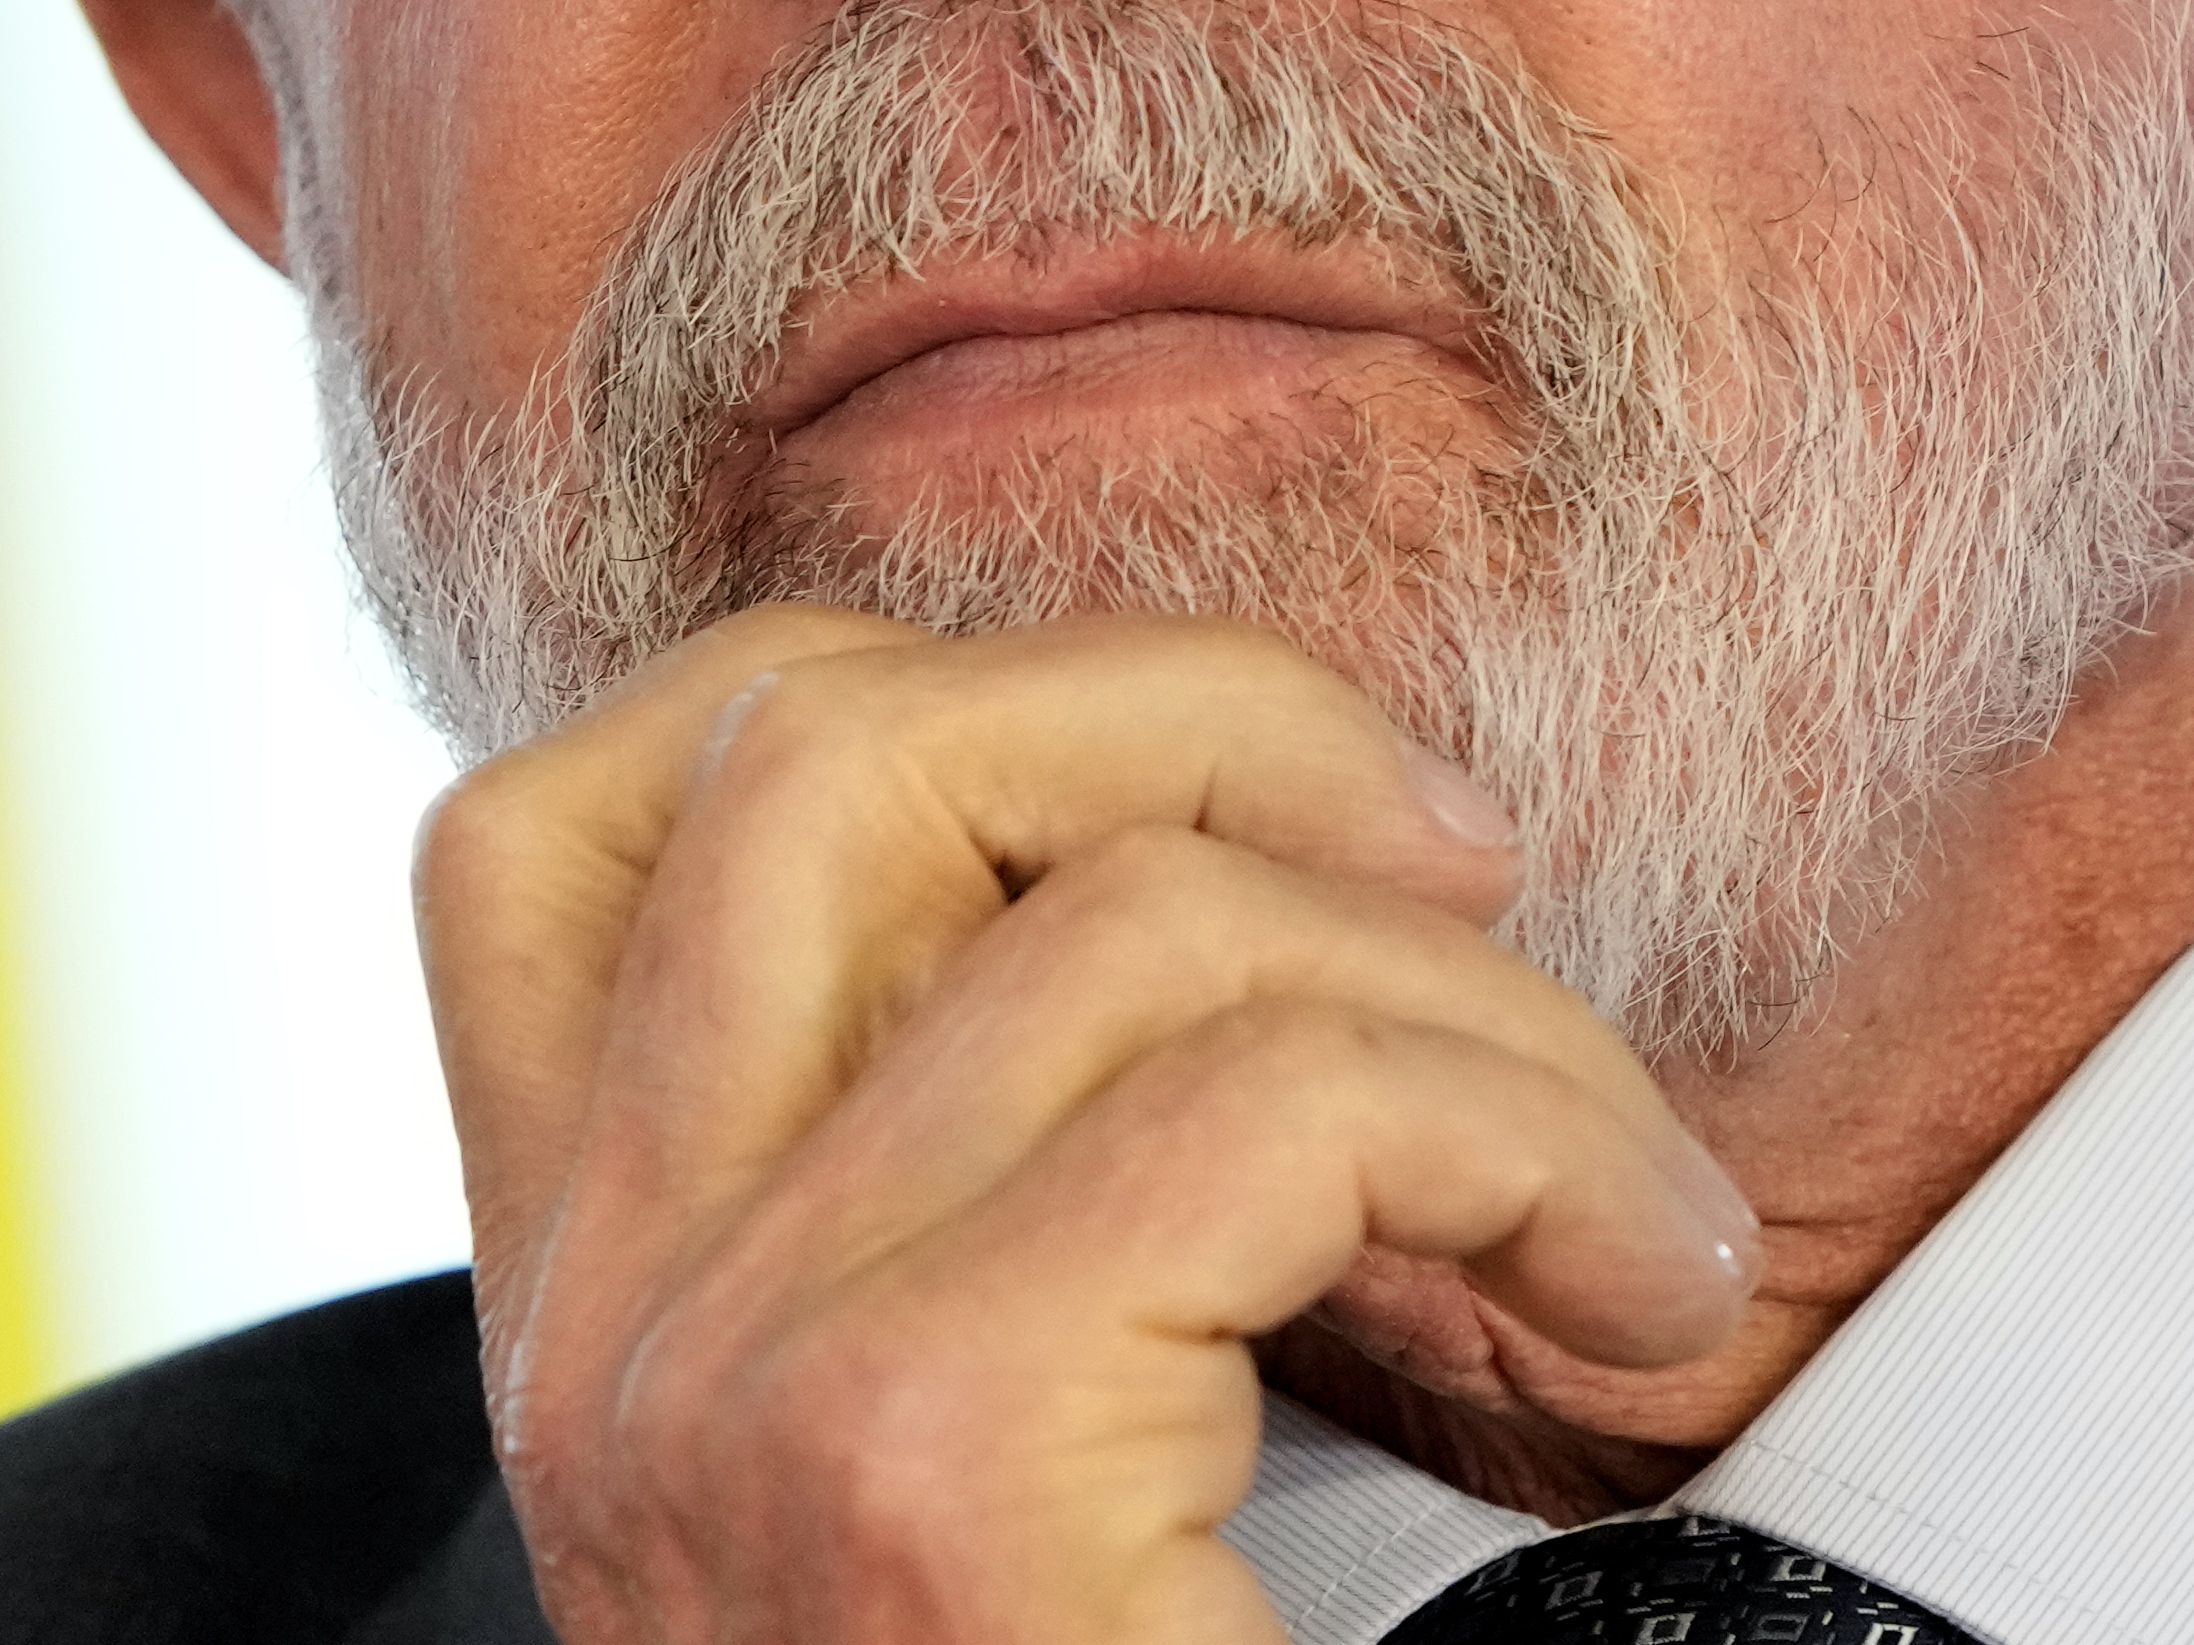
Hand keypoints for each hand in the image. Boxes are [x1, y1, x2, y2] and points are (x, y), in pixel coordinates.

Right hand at [416, 607, 1759, 1642]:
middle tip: (1468, 891)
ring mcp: (717, 1402)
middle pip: (815, 741)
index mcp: (590, 1328)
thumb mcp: (976, 1492)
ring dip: (1475, 1005)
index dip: (897, 701)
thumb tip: (1247, 881)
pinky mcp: (913, 1481)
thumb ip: (977, 1223)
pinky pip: (1266, 1097)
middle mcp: (594, 1340)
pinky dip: (1531, 1139)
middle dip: (1209, 719)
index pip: (559, 824)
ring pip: (1103, 901)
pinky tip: (1634, 1304)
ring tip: (1622, 1222)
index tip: (1234, 846)